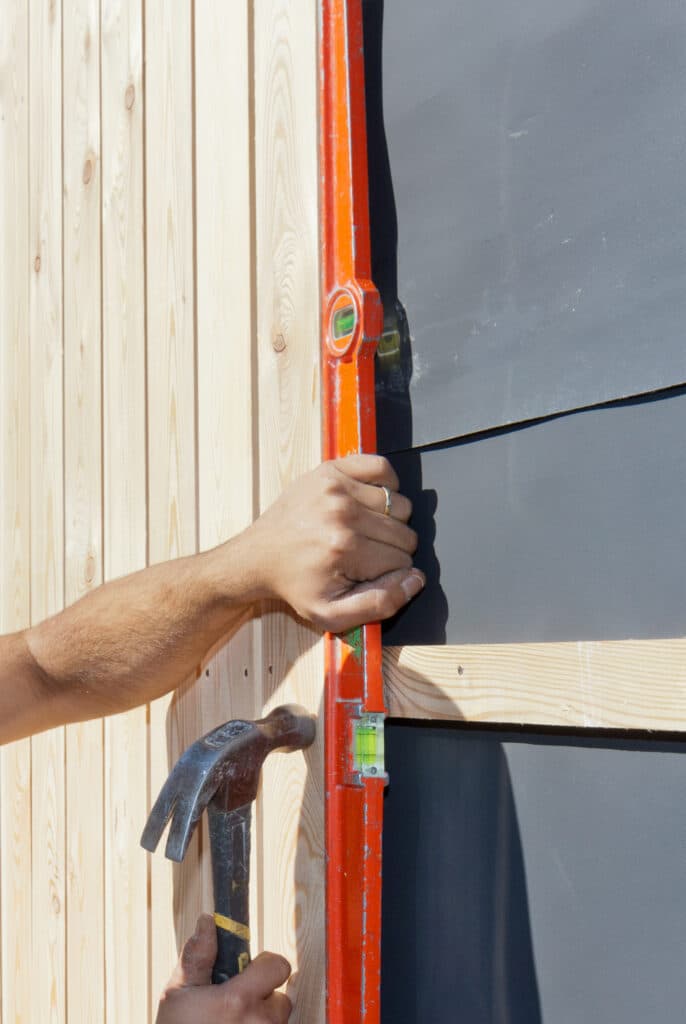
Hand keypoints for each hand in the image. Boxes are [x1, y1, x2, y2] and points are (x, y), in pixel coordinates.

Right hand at [156, 914, 291, 1022]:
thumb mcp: (179, 993)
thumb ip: (198, 955)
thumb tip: (207, 921)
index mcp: (239, 1001)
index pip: (279, 965)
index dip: (265, 964)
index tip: (248, 971)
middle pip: (280, 996)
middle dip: (261, 997)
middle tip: (233, 1006)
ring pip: (276, 1021)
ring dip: (260, 1019)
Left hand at [243, 454, 424, 632]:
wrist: (259, 556)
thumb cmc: (297, 585)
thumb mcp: (333, 614)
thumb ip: (381, 604)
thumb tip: (416, 579)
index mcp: (345, 549)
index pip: (403, 560)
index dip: (391, 572)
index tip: (367, 573)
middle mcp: (342, 513)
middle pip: (404, 532)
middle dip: (392, 549)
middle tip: (364, 554)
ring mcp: (336, 486)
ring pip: (398, 503)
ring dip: (389, 520)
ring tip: (364, 530)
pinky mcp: (331, 469)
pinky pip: (382, 467)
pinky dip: (386, 484)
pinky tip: (369, 502)